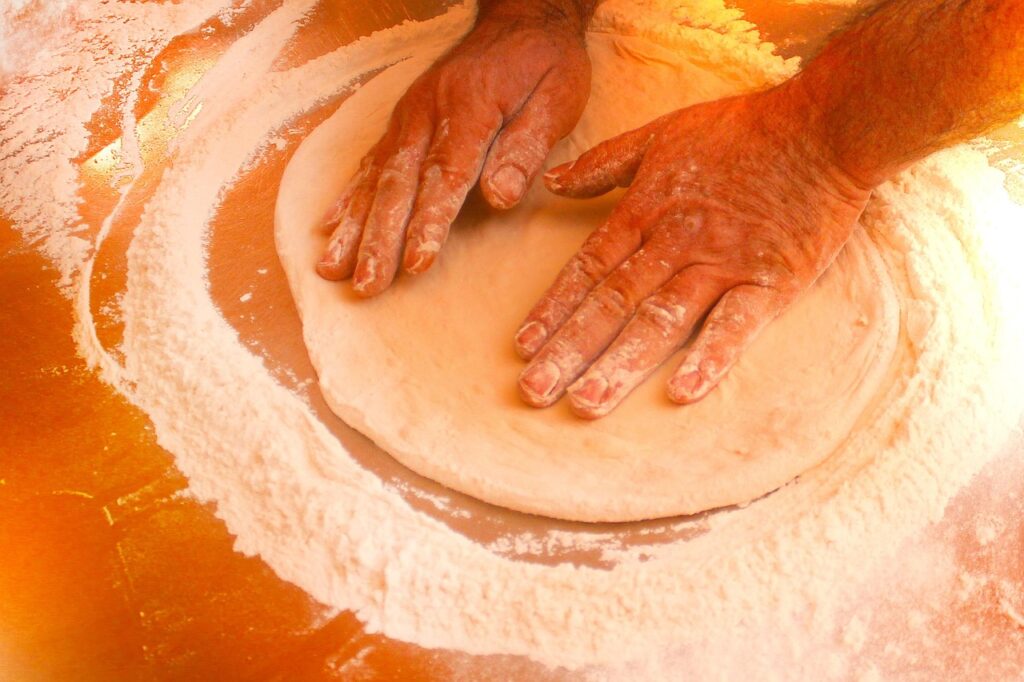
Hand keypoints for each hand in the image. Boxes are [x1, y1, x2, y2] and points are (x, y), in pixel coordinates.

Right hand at [317, 2, 590, 295]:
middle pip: (399, 185)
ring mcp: (408, 117)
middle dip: (379, 239)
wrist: (521, 18)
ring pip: (375, 179)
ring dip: (352, 227)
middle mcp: (428, 114)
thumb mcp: (556, 99)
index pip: (446, 176)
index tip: (416, 263)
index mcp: (470, 110)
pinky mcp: (402, 122)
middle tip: (365, 285)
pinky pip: (368, 162)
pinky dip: (347, 196)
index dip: (429, 223)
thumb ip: (526, 148)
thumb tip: (501, 198)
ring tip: (332, 269)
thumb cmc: (545, 64)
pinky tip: (328, 226)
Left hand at [514, 84, 873, 417]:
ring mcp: (723, 263)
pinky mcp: (771, 281)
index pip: (588, 269)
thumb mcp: (661, 134)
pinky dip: (710, 356)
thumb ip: (604, 164)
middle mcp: (675, 242)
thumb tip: (552, 182)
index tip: (523, 347)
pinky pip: (736, 324)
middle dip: (569, 350)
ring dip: (621, 363)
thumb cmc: (741, 131)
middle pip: (613, 303)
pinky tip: (680, 392)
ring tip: (586, 403)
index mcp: (646, 212)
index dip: (553, 309)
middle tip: (534, 392)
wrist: (824, 127)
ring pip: (662, 319)